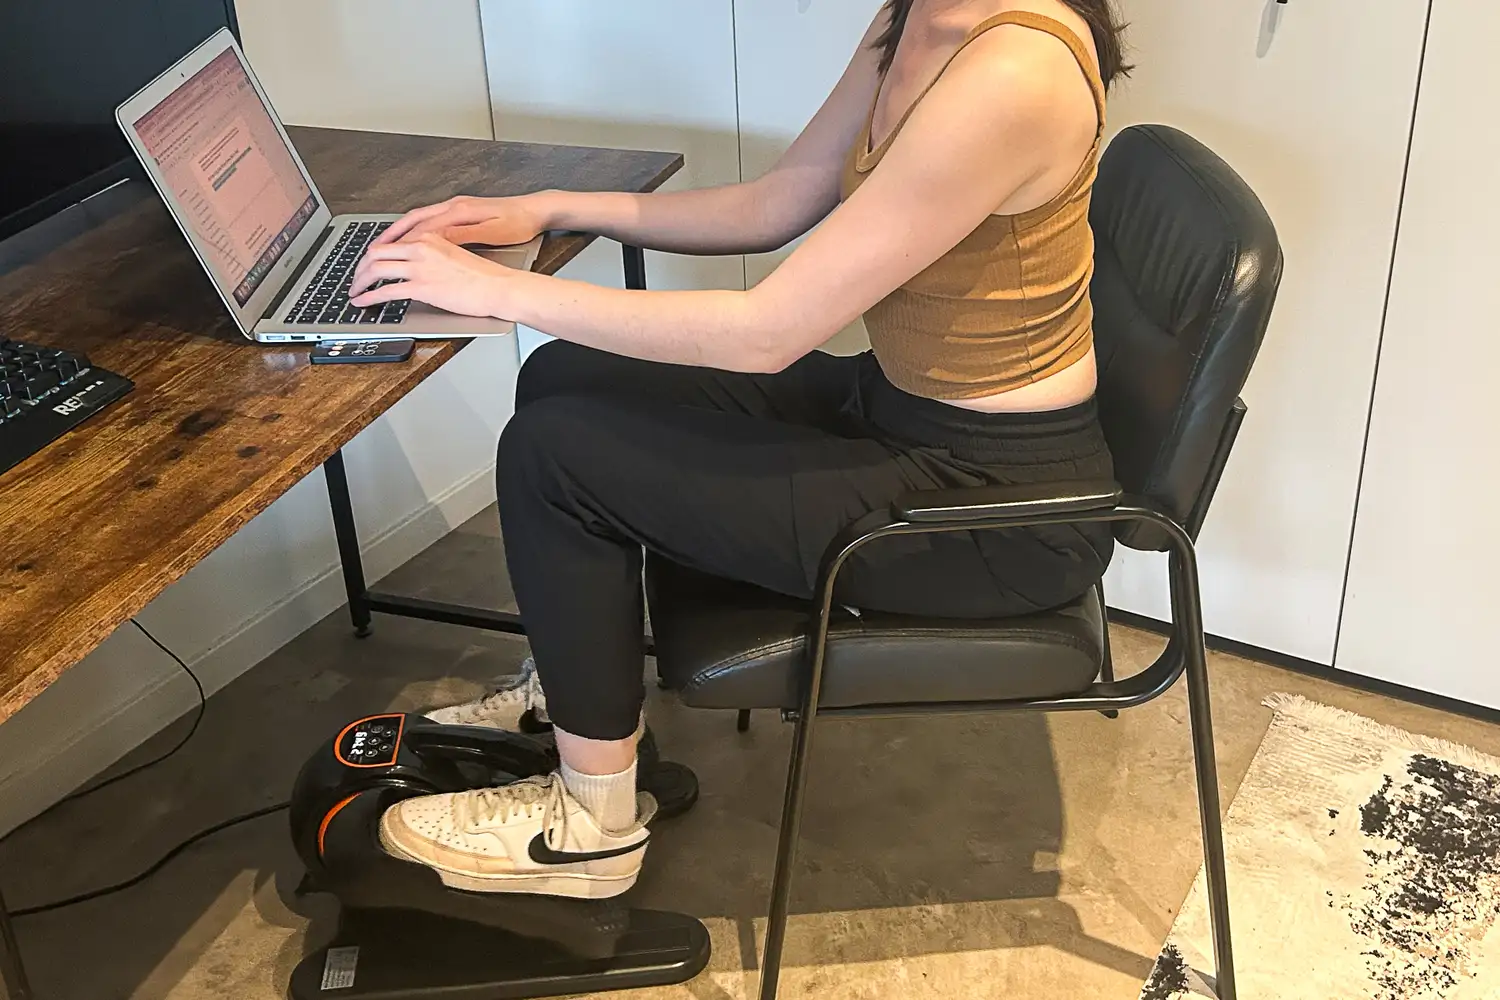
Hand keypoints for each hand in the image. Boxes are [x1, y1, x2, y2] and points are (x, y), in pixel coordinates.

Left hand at [350, 234, 517, 316]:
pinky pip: (385, 291)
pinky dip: (368, 297)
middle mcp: (420, 247)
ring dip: (359, 282)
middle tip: (355, 279)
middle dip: (360, 267)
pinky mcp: (421, 287)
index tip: (366, 264)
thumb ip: (430, 255)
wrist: (498, 287)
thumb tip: (414, 267)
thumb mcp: (452, 255)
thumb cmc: (484, 277)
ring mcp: (419, 267)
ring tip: (355, 292)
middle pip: (375, 252)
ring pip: (375, 269)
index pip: (389, 241)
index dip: (371, 254)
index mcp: (428, 237)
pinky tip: (362, 302)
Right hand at [372, 194, 547, 247]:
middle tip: (369, 254)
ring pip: (416, 219)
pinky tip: (405, 243)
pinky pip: (427, 221)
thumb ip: (464, 235)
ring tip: (378, 249)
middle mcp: (452, 207)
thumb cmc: (517, 223)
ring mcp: (454, 208)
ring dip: (397, 234)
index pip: (422, 228)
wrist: (534, 210)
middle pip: (412, 220)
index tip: (383, 257)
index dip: (400, 243)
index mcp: (459, 211)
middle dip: (388, 237)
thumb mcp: (493, 232)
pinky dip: (412, 232)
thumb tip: (438, 240)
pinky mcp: (458, 213)